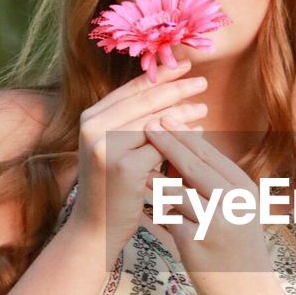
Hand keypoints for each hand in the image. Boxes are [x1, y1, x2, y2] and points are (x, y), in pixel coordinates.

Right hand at [70, 59, 207, 250]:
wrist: (95, 229)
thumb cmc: (110, 189)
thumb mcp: (113, 149)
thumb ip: (130, 123)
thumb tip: (167, 93)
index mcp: (90, 118)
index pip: (130, 90)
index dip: (158, 76)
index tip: (184, 65)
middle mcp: (93, 128)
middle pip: (143, 100)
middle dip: (175, 87)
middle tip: (202, 80)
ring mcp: (106, 146)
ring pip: (155, 121)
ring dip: (183, 111)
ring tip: (205, 106)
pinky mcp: (124, 167)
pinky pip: (163, 146)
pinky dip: (184, 138)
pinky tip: (200, 133)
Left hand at [143, 116, 274, 294]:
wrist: (249, 292)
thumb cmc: (238, 247)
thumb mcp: (237, 210)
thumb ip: (216, 183)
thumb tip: (184, 152)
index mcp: (244, 189)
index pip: (210, 154)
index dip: (184, 135)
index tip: (163, 116)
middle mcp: (233, 202)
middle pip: (194, 165)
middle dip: (167, 142)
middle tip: (145, 124)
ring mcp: (215, 222)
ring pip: (176, 189)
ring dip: (154, 176)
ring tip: (133, 163)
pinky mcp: (196, 242)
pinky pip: (166, 217)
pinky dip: (152, 209)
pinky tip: (138, 204)